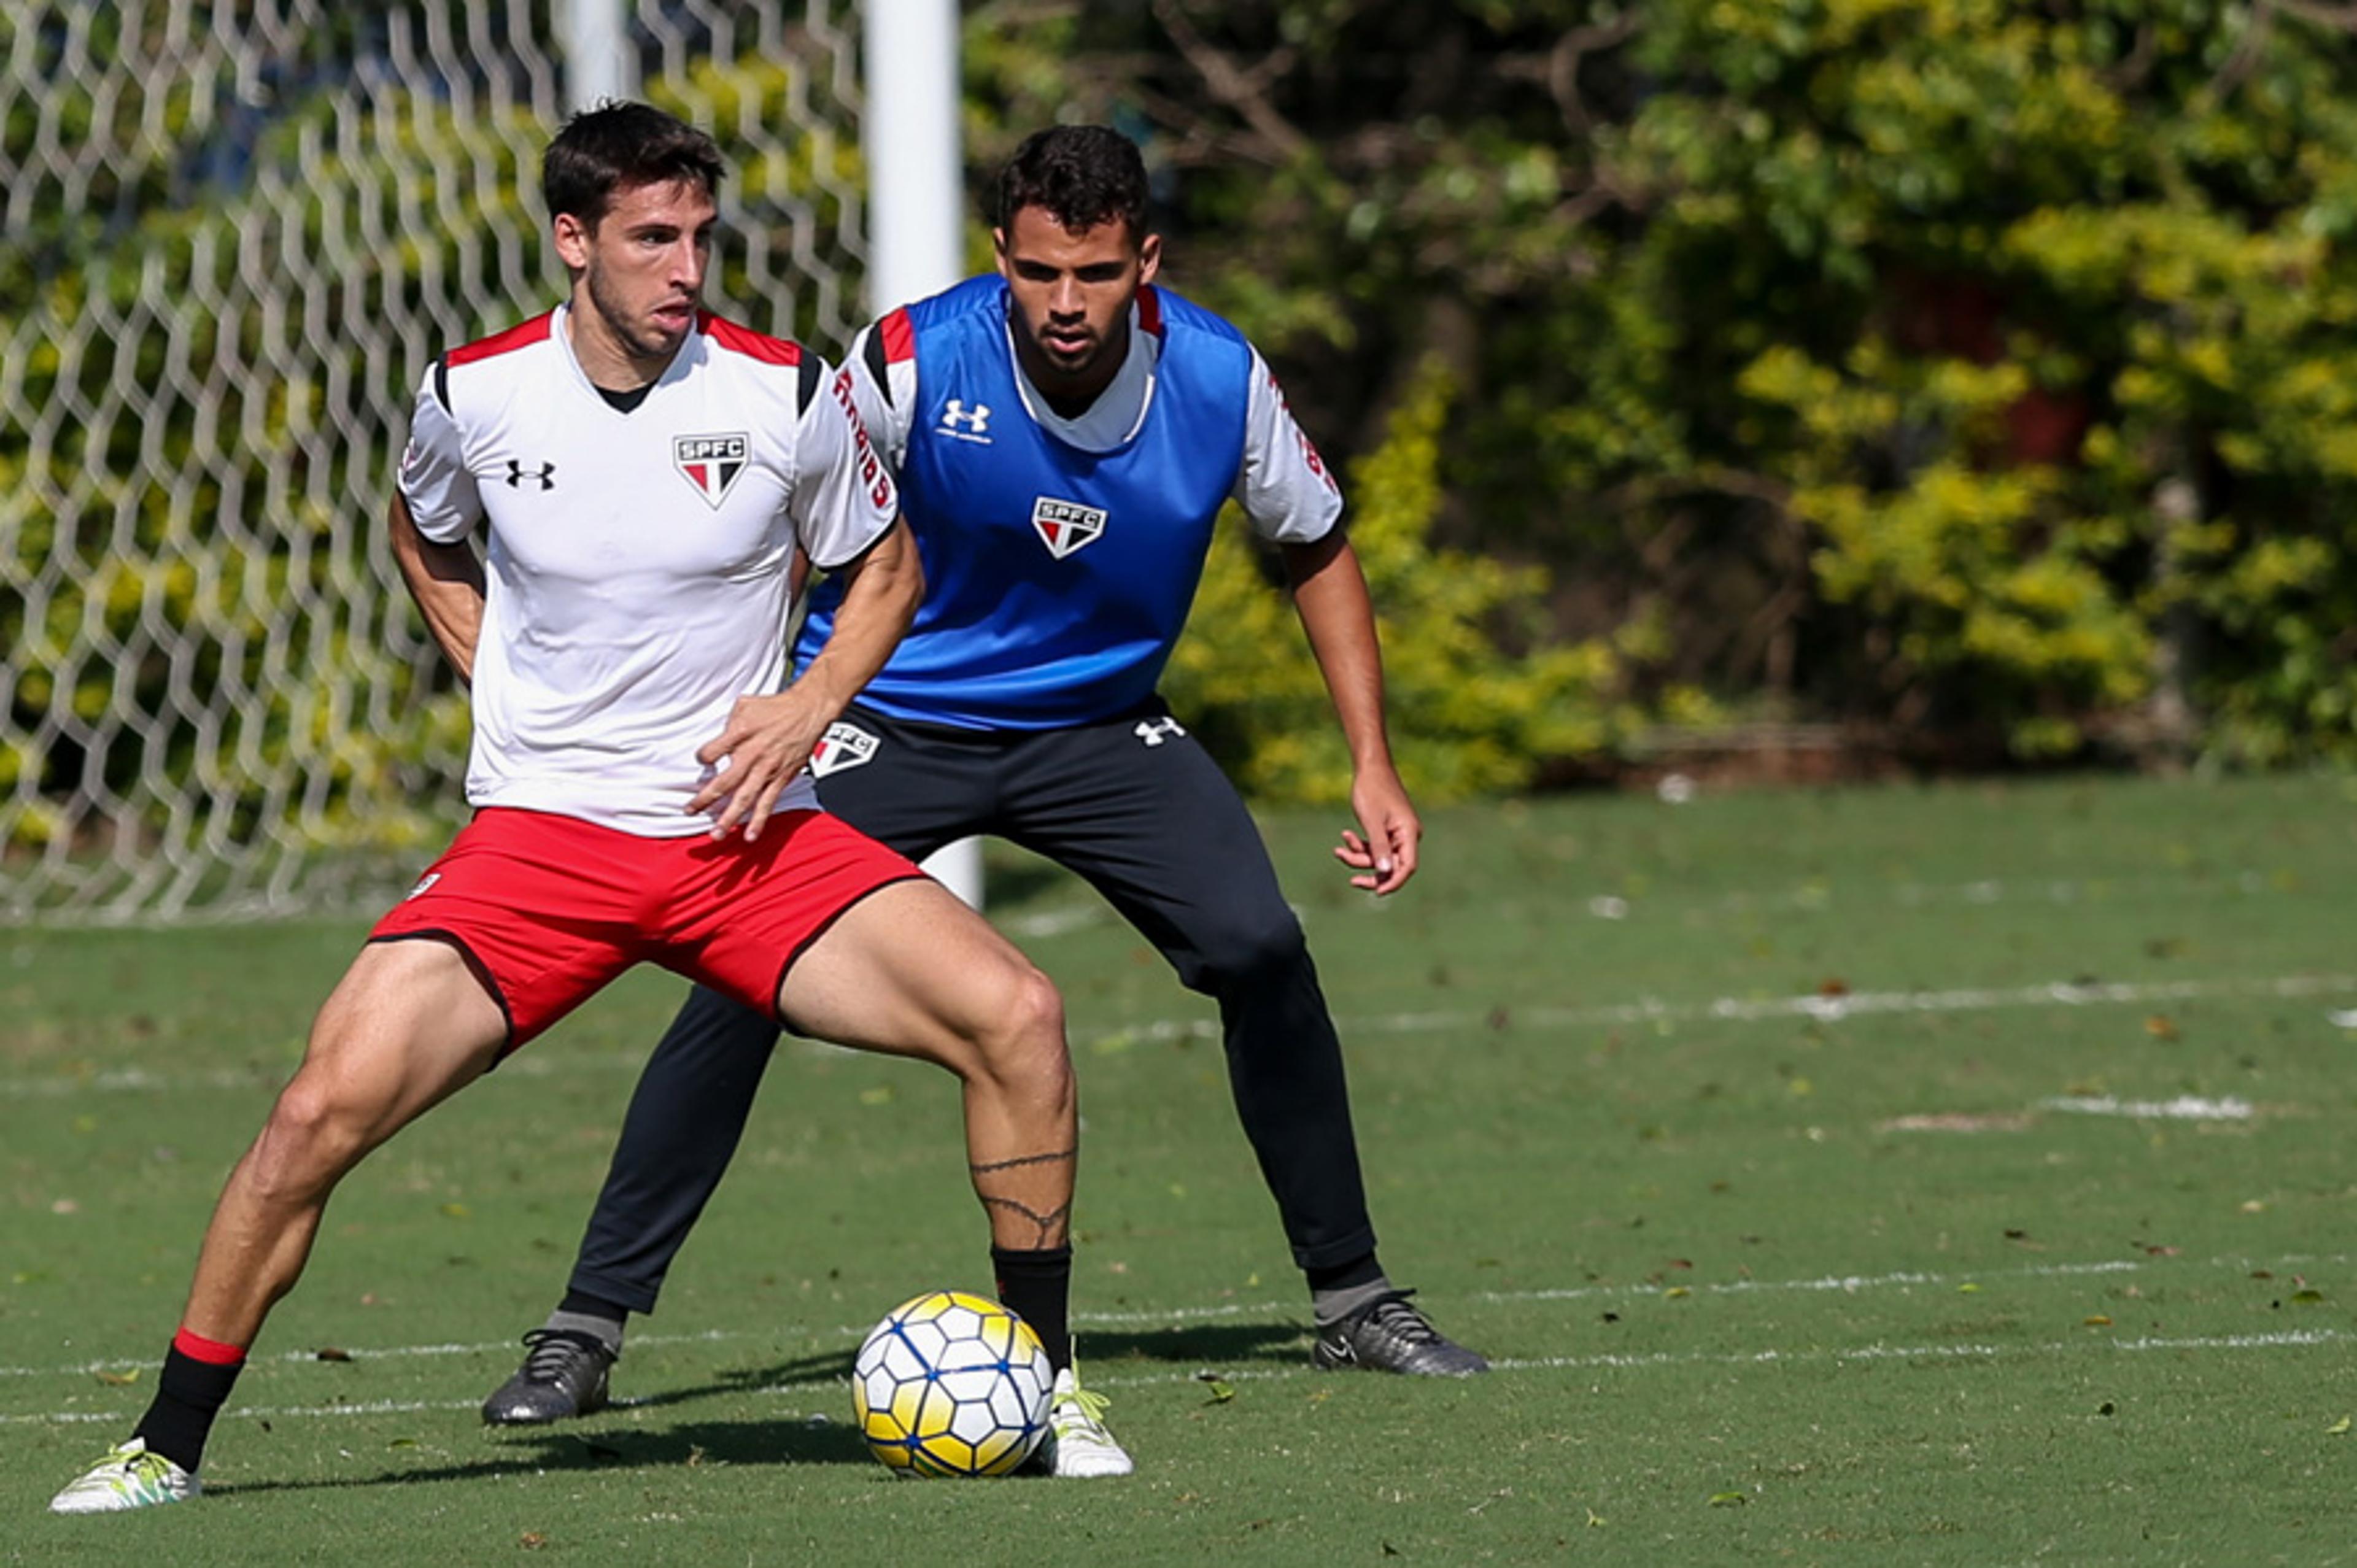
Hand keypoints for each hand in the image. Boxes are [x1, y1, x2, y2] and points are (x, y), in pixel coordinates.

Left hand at [689, 690, 827, 839]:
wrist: (809, 711)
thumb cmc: (776, 707)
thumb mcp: (745, 704)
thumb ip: (728, 721)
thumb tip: (718, 736)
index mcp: (740, 733)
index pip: (710, 752)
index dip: (702, 757)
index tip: (702, 760)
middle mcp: (752, 754)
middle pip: (723, 782)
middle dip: (704, 799)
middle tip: (690, 811)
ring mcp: (767, 769)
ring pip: (744, 799)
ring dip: (728, 818)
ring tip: (716, 834)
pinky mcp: (781, 778)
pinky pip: (768, 803)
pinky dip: (759, 820)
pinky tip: (750, 836)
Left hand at [1334, 764, 1420, 894]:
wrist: (1369, 768)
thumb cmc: (1372, 791)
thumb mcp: (1372, 821)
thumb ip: (1378, 848)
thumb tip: (1384, 873)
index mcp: (1409, 833)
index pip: (1407, 867)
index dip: (1393, 882)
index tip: (1377, 892)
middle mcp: (1407, 836)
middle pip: (1391, 865)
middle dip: (1368, 869)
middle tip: (1352, 881)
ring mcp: (1396, 834)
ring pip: (1379, 857)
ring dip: (1359, 856)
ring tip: (1339, 848)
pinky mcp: (1386, 830)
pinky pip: (1374, 847)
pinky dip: (1359, 846)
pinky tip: (1345, 836)